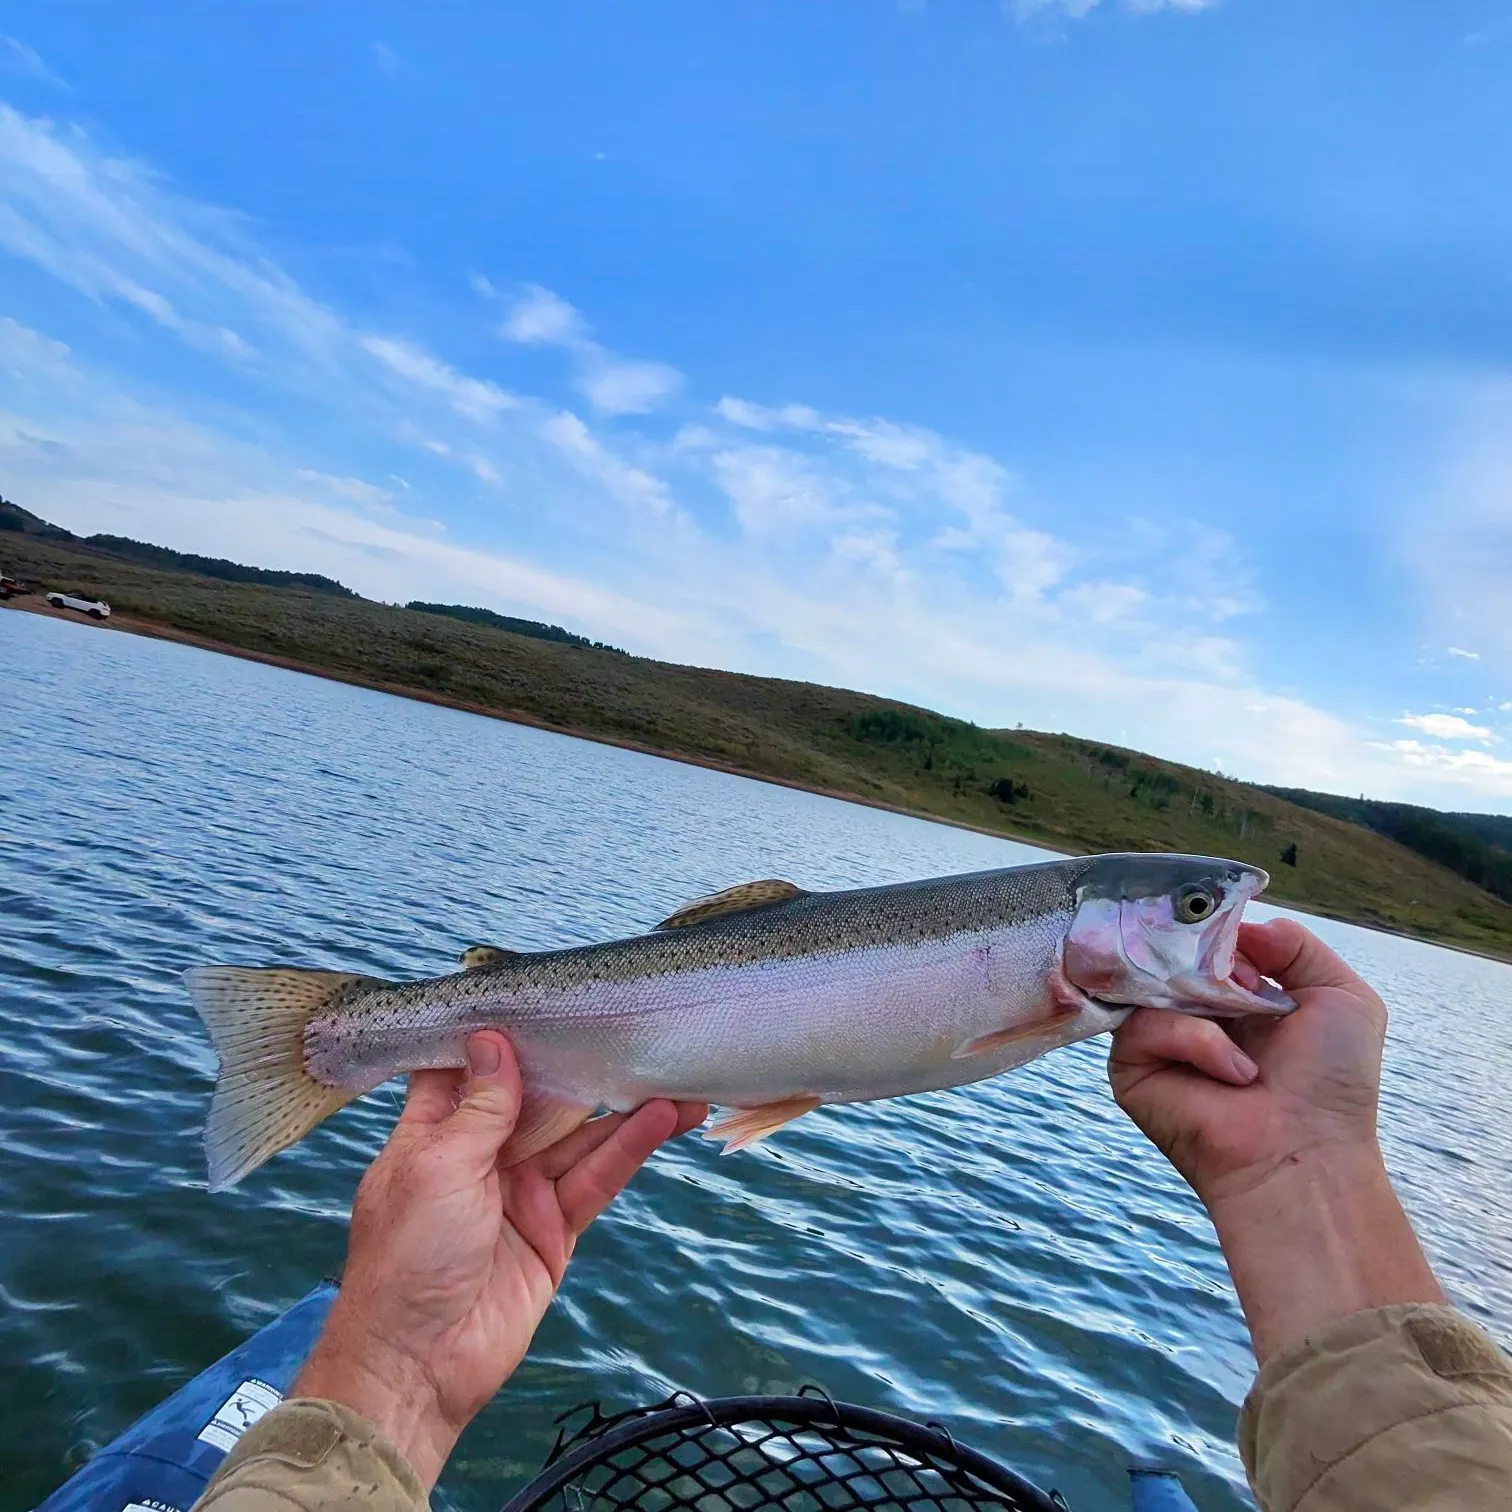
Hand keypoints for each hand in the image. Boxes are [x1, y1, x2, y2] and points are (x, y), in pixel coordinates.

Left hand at [292, 1032, 706, 1487]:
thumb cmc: (406, 1260)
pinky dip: (631, 1148)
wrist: (419, 1367)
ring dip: (624, 1107)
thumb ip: (480, 1106)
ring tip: (675, 1073)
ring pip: (580, 1136)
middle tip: (630, 1026)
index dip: (506, 1035)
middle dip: (580, 1066)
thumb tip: (495, 1039)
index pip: (472, 1069)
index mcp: (434, 1133)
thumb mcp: (438, 1168)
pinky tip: (664, 1117)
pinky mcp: (554, 1228)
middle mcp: (480, 1155)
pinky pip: (597, 1178)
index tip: (545, 995)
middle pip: (539, 1097)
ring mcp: (521, 1191)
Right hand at [1108, 917, 1385, 1206]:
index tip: (1252, 951)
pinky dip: (1194, 1042)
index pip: (1202, 937)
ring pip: (1152, 982)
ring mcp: (1157, 1040)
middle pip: (1170, 951)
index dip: (1220, 931)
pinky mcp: (1131, 1068)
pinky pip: (1144, 1026)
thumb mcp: (1341, 995)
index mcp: (1232, 994)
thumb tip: (1241, 925)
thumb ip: (1298, 944)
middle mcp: (1190, 1011)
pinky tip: (1232, 1072)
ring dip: (1208, 1006)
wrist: (1306, 1151)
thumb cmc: (1331, 1083)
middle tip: (1250, 989)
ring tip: (1248, 1044)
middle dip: (1211, 962)